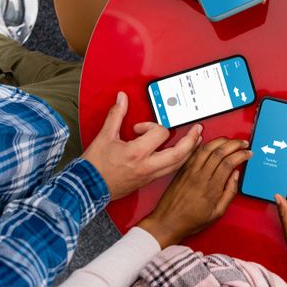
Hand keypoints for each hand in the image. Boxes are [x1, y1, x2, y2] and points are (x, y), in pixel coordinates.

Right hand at [82, 92, 201, 199]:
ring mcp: (150, 175)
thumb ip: (116, 115)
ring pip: (178, 164)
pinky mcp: (149, 181)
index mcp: (136, 153)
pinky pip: (171, 170)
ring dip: (190, 151)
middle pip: (179, 154)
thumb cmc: (95, 165)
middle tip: (198, 129)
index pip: (159, 134)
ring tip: (196, 140)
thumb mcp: (104, 136)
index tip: (139, 128)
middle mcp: (147, 166)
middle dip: (191, 140)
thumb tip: (122, 99)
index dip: (151, 125)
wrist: (88, 188)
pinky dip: (180, 160)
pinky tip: (183, 154)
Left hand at [139, 137, 251, 246]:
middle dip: (234, 144)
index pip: (229, 163)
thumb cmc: (191, 221)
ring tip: (230, 140)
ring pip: (207, 149)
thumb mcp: (217, 213)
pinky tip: (211, 141)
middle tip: (243, 143)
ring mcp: (190, 172)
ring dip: (221, 141)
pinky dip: (204, 144)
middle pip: (219, 152)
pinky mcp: (182, 170)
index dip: (241, 155)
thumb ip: (229, 193)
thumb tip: (236, 175)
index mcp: (211, 189)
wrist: (167, 222)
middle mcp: (200, 177)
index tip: (248, 153)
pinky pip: (194, 152)